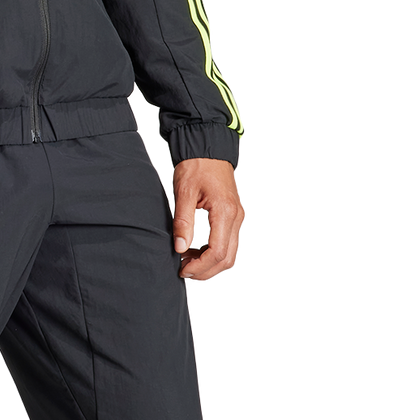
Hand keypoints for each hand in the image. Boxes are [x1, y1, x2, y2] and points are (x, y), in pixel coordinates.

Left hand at [172, 159, 244, 283]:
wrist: (208, 149)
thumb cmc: (196, 166)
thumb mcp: (183, 192)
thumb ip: (182, 221)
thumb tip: (180, 248)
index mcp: (224, 212)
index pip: (217, 252)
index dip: (200, 266)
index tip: (183, 269)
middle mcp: (236, 217)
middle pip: (228, 258)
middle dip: (206, 270)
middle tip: (185, 270)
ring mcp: (238, 217)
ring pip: (232, 253)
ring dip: (212, 263)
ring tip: (189, 262)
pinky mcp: (235, 216)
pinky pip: (231, 243)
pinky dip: (217, 253)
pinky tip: (198, 252)